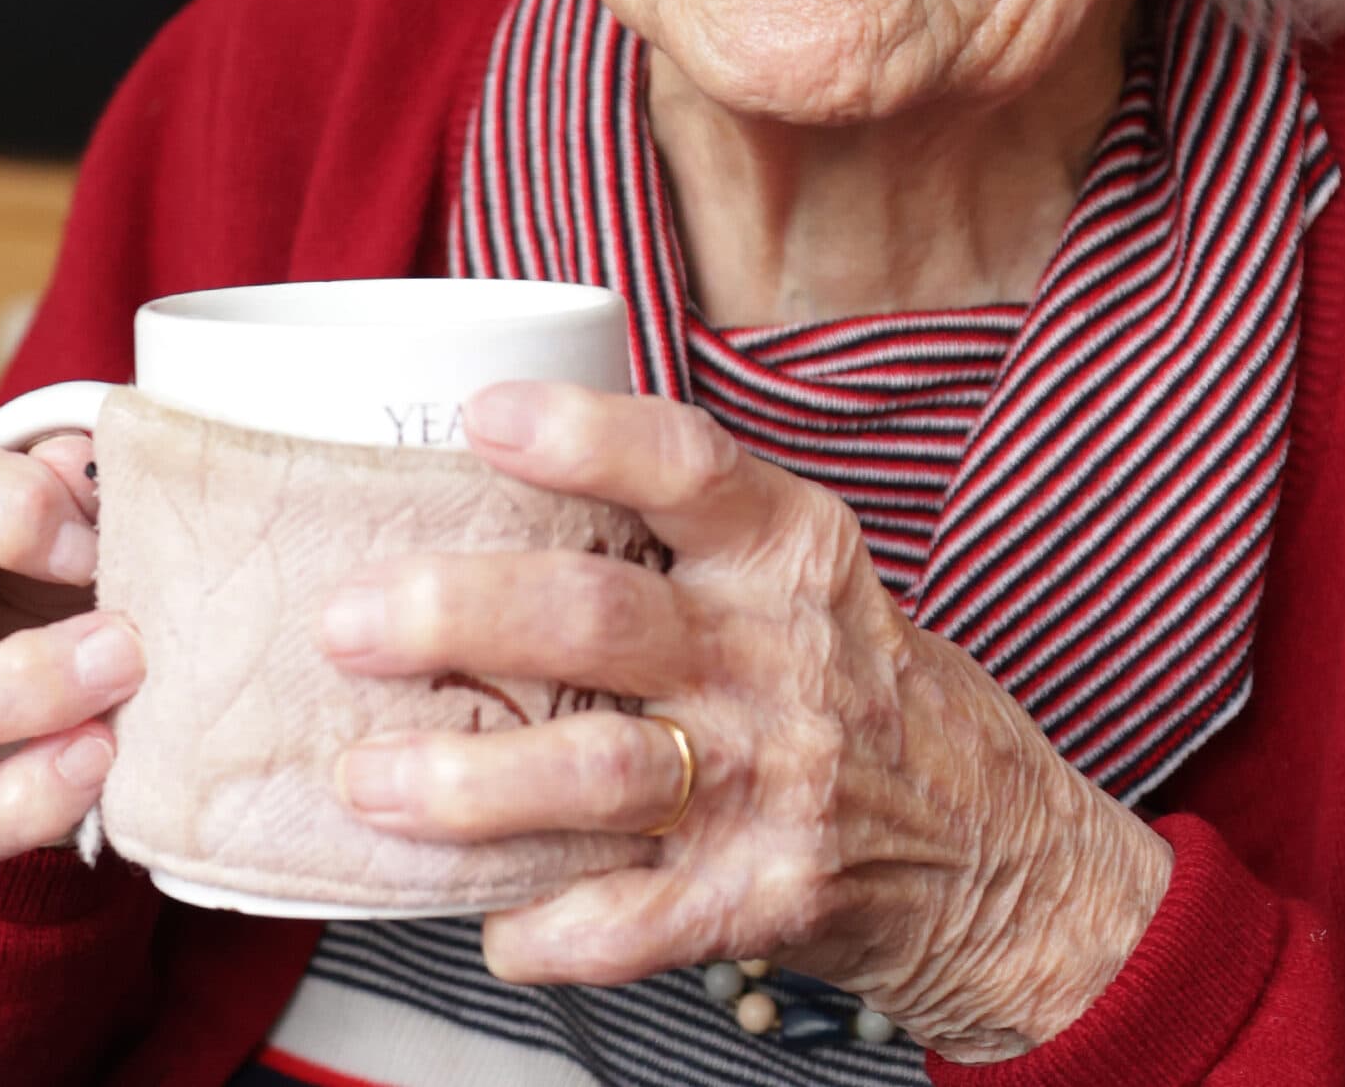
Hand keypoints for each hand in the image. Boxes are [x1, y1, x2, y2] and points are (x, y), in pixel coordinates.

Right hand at [0, 394, 146, 868]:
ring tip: (108, 727)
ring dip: (33, 711)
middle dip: (25, 615)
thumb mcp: (15, 446)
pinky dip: (30, 802)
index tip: (90, 525)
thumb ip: (52, 461)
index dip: (12, 496)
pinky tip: (91, 771)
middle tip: (125, 644)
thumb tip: (93, 488)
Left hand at [319, 381, 1169, 1059]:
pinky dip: (547, 927)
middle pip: (599, 616)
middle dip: (457, 615)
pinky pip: (631, 919)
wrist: (997, 846)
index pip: (684, 463)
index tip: (482, 417)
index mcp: (788, 548)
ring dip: (465, 781)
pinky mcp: (764, 893)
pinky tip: (493, 922)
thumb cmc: (858, 682)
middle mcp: (778, 652)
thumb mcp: (800, 571)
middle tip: (348, 622)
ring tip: (369, 778)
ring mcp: (773, 777)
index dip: (580, 436)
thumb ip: (678, 530)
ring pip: (595, 771)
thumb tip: (482, 487)